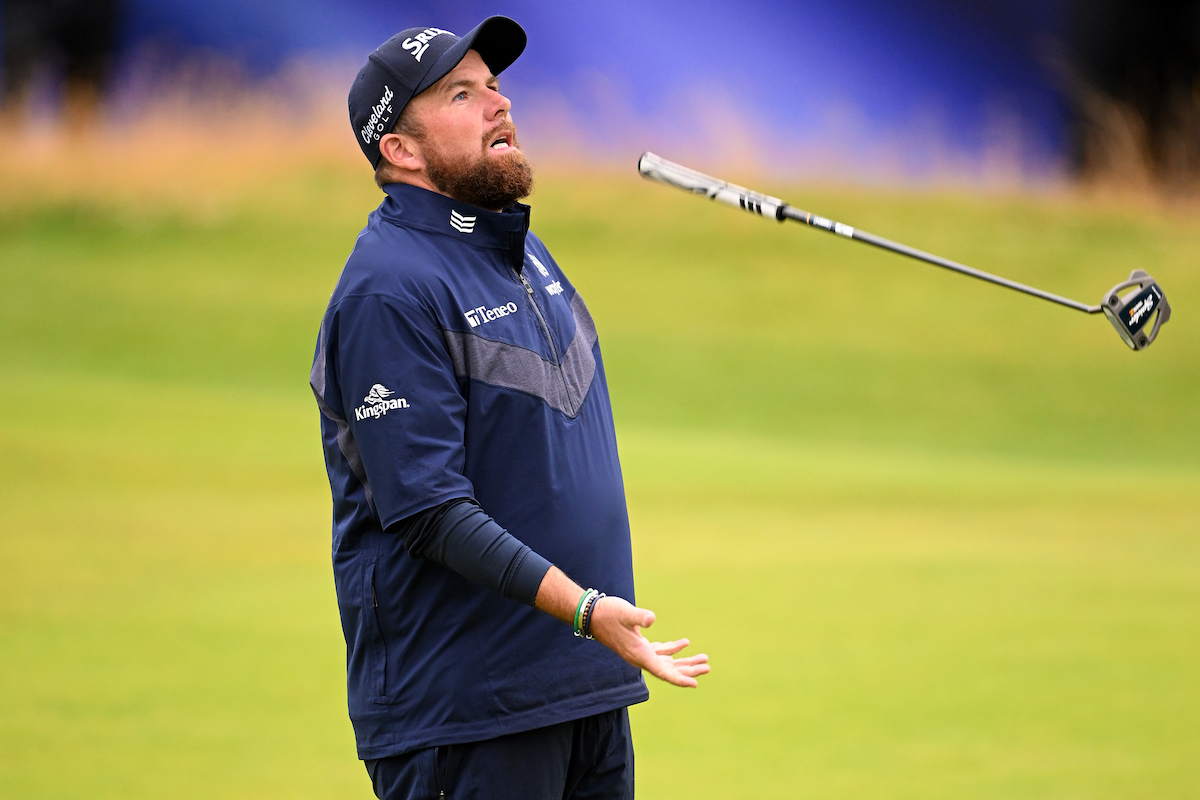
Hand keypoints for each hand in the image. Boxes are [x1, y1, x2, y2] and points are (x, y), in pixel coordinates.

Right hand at [588, 596, 709, 687]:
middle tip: (708, 667)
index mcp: (640, 654)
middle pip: (669, 670)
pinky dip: (672, 649)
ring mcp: (639, 652)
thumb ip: (638, 617)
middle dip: (689, 669)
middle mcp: (640, 657)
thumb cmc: (608, 613)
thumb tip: (651, 619)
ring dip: (684, 661)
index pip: (663, 672)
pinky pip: (660, 652)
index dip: (679, 678)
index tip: (695, 684)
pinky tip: (684, 644)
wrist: (590, 614)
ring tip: (703, 659)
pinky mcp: (638, 644)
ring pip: (666, 662)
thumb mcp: (625, 613)